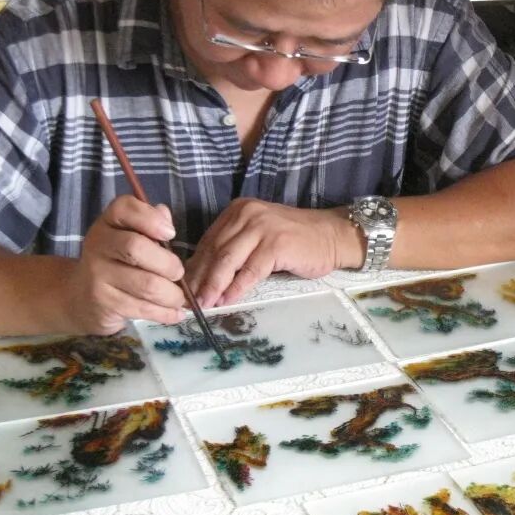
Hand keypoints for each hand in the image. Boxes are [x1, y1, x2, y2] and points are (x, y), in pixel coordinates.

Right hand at [68, 196, 187, 333]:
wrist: (80, 296)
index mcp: (108, 222)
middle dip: (168, 264)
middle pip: (136, 248)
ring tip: (179, 298)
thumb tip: (164, 214)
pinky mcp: (104, 303)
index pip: (124, 208)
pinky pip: (142, 308)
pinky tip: (175, 314)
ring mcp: (97, 275)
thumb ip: (150, 223)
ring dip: (171, 295)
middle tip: (179, 274)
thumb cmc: (118, 261)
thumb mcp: (132, 236)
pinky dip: (165, 313)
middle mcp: (98, 244)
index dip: (151, 219)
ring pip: (145, 284)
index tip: (170, 234)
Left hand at [186, 199, 360, 307]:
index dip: (194, 266)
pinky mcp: (277, 244)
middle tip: (188, 301)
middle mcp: (248, 214)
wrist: (332, 236)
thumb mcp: (258, 236)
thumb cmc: (295, 240)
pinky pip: (251, 270)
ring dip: (214, 284)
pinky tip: (228, 300)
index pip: (208, 240)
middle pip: (215, 250)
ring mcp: (263, 227)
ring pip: (228, 259)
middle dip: (199, 278)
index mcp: (238, 211)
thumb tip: (202, 277)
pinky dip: (237, 287)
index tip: (183, 288)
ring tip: (205, 304)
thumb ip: (234, 248)